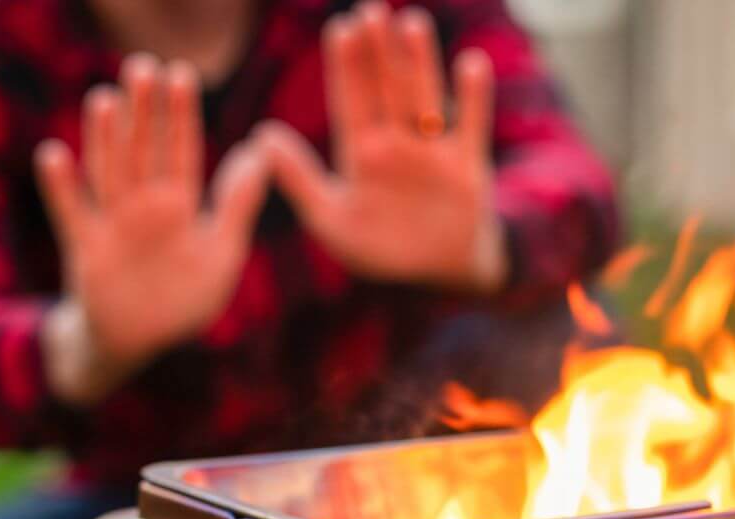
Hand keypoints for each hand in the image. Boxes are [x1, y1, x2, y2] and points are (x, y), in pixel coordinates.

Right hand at [34, 55, 267, 401]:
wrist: (143, 339)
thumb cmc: (184, 297)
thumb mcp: (222, 253)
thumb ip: (237, 205)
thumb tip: (260, 154)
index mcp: (179, 205)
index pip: (180, 151)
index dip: (180, 116)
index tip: (182, 75)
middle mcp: (143, 207)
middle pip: (142, 152)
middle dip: (143, 113)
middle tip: (142, 67)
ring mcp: (113, 224)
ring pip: (108, 173)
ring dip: (105, 139)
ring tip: (106, 99)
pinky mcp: (87, 249)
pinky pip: (72, 214)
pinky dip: (62, 188)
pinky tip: (54, 155)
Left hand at [258, 2, 507, 293]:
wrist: (435, 276)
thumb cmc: (380, 250)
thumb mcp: (332, 221)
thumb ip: (299, 181)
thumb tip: (261, 135)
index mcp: (361, 153)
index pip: (352, 100)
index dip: (347, 65)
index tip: (342, 29)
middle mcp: (397, 143)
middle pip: (386, 89)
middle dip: (379, 51)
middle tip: (371, 10)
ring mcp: (433, 152)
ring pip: (424, 99)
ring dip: (419, 64)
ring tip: (411, 25)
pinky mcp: (468, 167)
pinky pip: (471, 127)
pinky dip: (472, 98)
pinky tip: (471, 64)